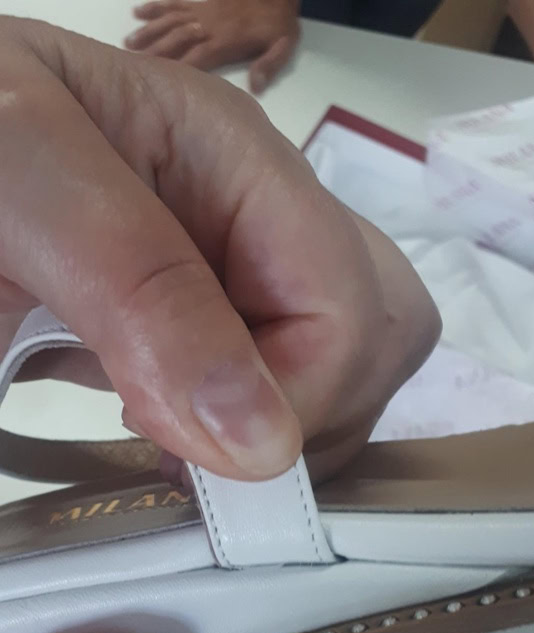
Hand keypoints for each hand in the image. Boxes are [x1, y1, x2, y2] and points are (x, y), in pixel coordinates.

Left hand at [1, 17, 439, 482]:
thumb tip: (261, 440)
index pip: (350, 307)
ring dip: (275, 440)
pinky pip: (264, 399)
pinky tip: (161, 437)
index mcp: (239, 162)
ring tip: (168, 443)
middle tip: (199, 449)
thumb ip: (141, 287)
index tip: (186, 445)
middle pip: (377, 341)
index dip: (297, 400)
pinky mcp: (189, 328)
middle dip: (314, 421)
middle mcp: (256, 225)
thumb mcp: (25, 173)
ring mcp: (229, 280)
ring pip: (335, 379)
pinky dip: (232, 445)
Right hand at [126, 0, 299, 93]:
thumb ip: (269, 65)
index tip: (156, 80)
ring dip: (148, 31)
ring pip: (170, 20)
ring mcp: (203, 11)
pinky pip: (175, 3)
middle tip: (131, 62)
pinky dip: (156, 7)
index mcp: (226, 41)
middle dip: (154, 51)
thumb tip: (257, 85)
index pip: (196, 58)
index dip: (176, 69)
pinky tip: (139, 11)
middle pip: (176, 39)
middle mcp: (209, 26)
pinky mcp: (203, 1)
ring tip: (128, 42)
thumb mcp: (283, 46)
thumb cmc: (281, 23)